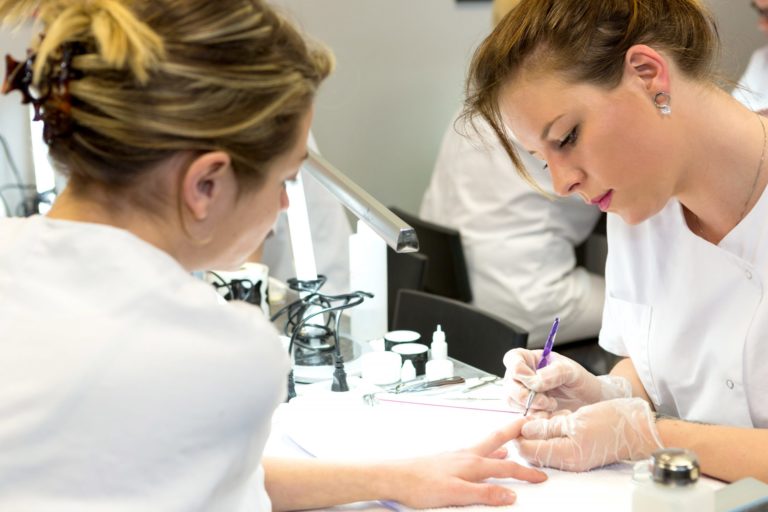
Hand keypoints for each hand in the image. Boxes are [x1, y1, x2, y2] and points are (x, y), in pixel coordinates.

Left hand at [385, 419, 546, 507]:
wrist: (395, 477)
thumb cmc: (420, 485)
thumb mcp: (456, 494)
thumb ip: (484, 494)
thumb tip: (510, 494)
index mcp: (472, 463)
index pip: (507, 467)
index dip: (526, 473)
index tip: (541, 476)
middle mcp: (466, 455)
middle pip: (496, 440)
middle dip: (513, 432)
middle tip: (526, 423)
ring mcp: (456, 456)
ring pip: (485, 445)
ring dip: (500, 441)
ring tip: (510, 439)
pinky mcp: (447, 460)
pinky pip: (473, 452)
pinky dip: (484, 451)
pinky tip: (481, 456)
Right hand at [502, 348, 630, 411]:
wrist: (591, 402)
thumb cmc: (581, 382)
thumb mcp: (572, 371)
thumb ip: (553, 373)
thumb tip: (534, 382)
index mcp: (530, 360)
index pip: (512, 358)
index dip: (516, 368)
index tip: (532, 380)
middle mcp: (523, 376)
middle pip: (508, 382)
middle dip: (525, 394)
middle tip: (545, 401)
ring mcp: (523, 393)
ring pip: (511, 399)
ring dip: (529, 406)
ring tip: (551, 406)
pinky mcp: (527, 410)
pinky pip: (520, 414)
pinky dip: (533, 417)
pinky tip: (549, 416)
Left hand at [516, 398, 662, 471]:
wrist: (640, 429)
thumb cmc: (613, 421)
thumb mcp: (576, 419)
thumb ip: (549, 426)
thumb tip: (526, 429)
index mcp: (565, 454)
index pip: (528, 450)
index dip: (518, 434)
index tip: (518, 417)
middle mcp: (568, 461)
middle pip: (534, 451)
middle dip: (526, 434)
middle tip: (528, 414)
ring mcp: (574, 459)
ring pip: (544, 447)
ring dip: (539, 433)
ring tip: (543, 415)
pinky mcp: (579, 453)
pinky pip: (556, 445)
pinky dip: (551, 433)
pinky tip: (555, 419)